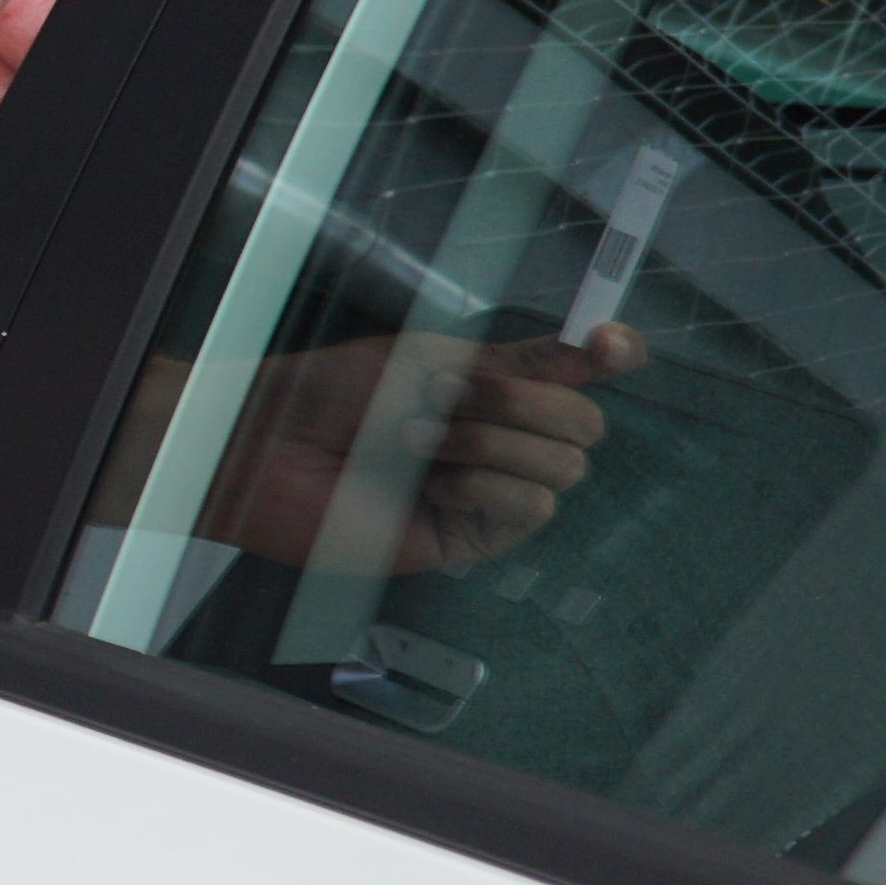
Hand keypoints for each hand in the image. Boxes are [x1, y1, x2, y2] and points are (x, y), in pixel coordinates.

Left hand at [195, 322, 642, 578]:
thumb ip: (516, 359)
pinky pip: (531, 509)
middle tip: (447, 393)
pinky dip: (486, 486)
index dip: (614, 355)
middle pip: (586, 423)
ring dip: (492, 442)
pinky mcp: (475, 538)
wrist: (271, 451)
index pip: (583, 372)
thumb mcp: (426, 357)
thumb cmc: (329, 396)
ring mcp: (493, 491)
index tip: (610, 346)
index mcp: (495, 386)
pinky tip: (434, 485)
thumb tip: (593, 347)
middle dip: (525, 401)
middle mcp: (504, 438)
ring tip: (417, 438)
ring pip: (565, 468)